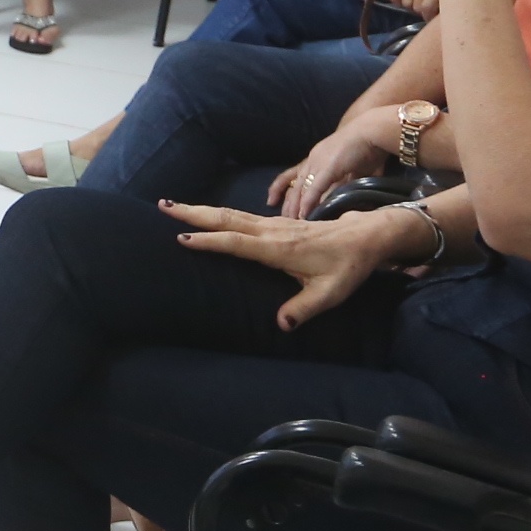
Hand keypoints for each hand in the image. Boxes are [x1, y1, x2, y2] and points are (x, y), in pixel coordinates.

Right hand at [166, 198, 423, 330]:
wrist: (367, 237)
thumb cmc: (349, 266)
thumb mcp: (331, 293)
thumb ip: (305, 308)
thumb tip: (281, 324)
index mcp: (280, 249)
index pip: (237, 242)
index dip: (209, 241)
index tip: (181, 238)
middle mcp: (272, 232)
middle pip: (226, 219)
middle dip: (193, 213)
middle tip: (163, 206)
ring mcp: (274, 225)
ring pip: (231, 214)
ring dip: (201, 210)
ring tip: (174, 206)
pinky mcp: (278, 224)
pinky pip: (241, 216)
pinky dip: (218, 214)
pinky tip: (208, 215)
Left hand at [277, 120, 395, 218]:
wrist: (373, 130)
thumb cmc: (369, 146)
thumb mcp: (356, 167)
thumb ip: (350, 180)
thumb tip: (352, 196)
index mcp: (318, 157)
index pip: (296, 177)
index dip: (290, 193)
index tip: (284, 207)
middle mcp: (313, 160)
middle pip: (294, 184)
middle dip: (289, 203)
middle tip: (284, 221)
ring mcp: (319, 163)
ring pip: (301, 188)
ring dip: (296, 206)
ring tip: (292, 221)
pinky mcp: (327, 168)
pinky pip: (313, 189)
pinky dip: (308, 202)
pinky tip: (304, 214)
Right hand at [390, 0, 441, 18]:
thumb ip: (444, 7)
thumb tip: (434, 20)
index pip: (426, 7)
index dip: (428, 16)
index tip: (432, 18)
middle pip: (416, 7)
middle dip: (421, 12)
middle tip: (427, 10)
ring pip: (406, 2)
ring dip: (412, 5)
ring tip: (419, 3)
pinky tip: (400, 2)